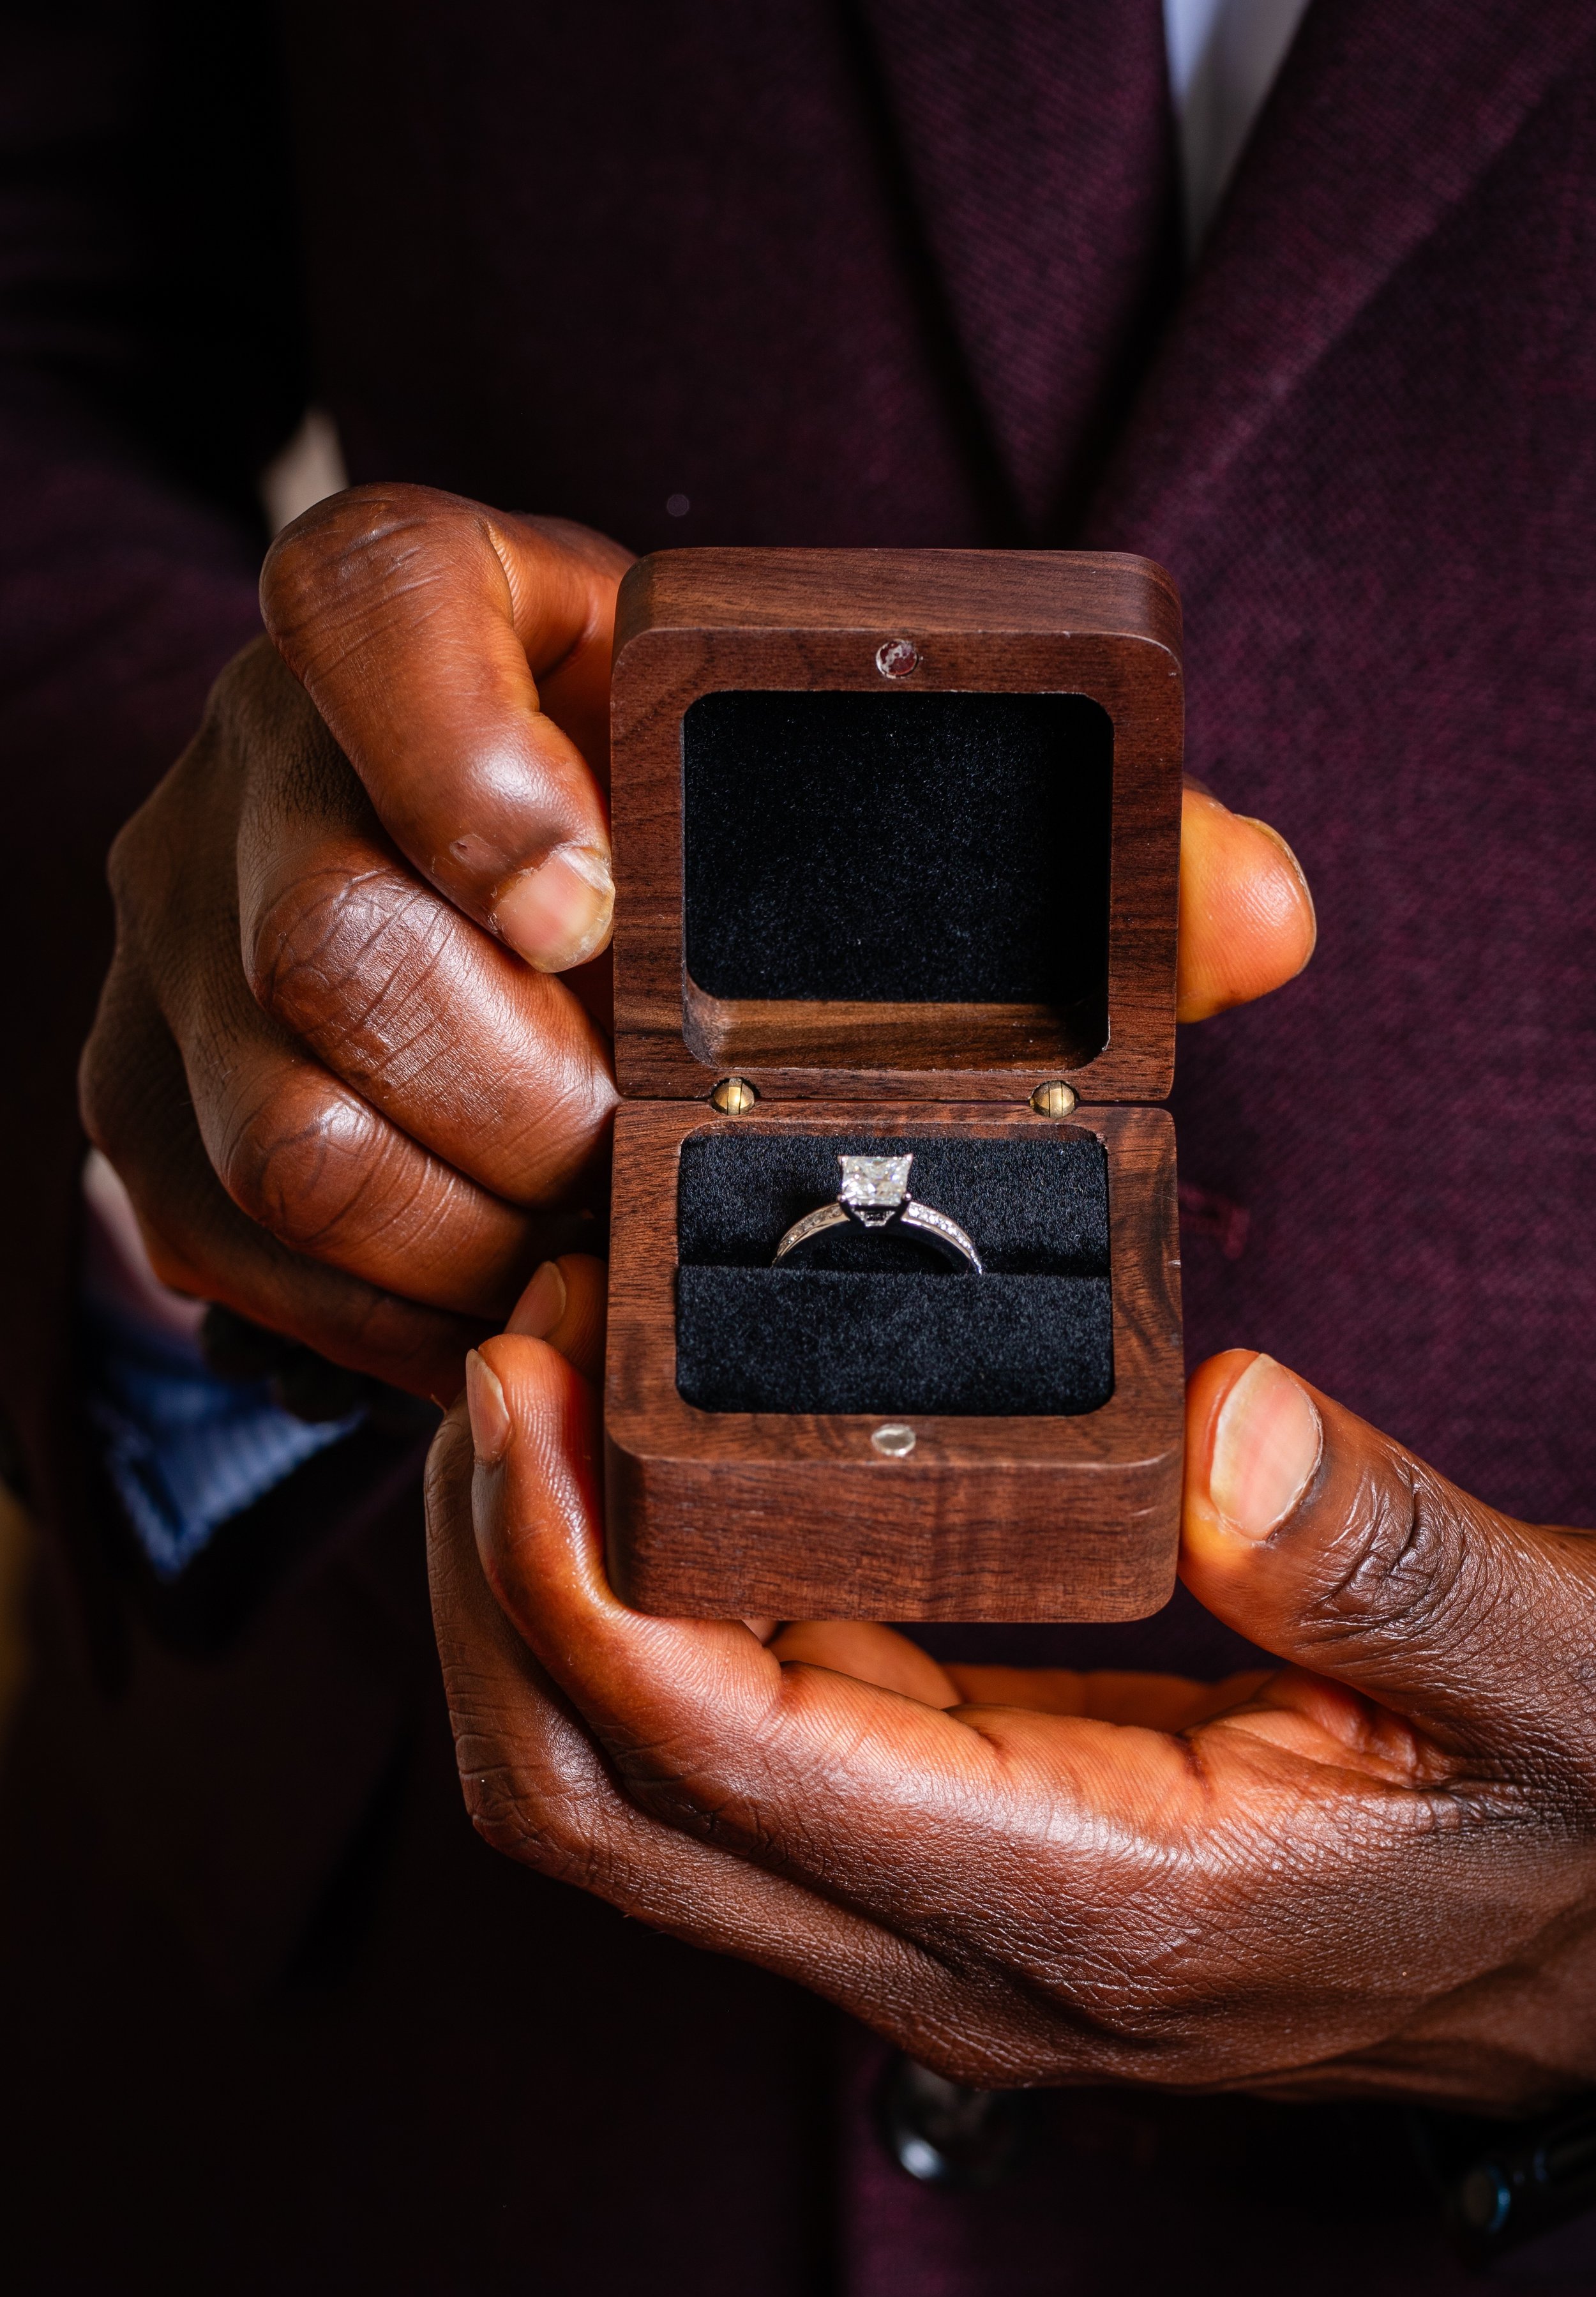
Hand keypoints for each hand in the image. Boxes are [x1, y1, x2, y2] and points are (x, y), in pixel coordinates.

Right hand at [79, 470, 1310, 1400]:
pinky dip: (405, 1315)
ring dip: (478, 1231)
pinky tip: (515, 1303)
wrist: (455, 903)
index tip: (590, 903)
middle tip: (646, 1145)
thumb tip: (1260, 913)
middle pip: (327, 933)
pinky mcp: (143, 1116)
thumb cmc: (674, 839)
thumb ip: (1044, 840)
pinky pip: (248, 1258)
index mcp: (414, 619)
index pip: (366, 604)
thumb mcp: (816, 795)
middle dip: (525, 1092)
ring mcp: (174, 951)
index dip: (467, 755)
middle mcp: (255, 770)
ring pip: (288, 1132)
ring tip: (600, 1243)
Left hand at [428, 1310, 1595, 2107]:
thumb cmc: (1580, 1825)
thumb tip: (1221, 1424)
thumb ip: (1387, 1567)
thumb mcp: (1551, 1683)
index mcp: (1086, 1907)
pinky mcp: (942, 1856)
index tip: (521, 1379)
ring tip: (556, 1377)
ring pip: (624, 1794)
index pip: (707, 1762)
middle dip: (494, 1578)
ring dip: (542, 1590)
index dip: (562, 1571)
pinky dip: (641, 1611)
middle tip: (508, 1353)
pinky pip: (720, 1756)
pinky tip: (661, 1467)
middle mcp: (960, 1952)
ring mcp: (933, 1920)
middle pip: (590, 1806)